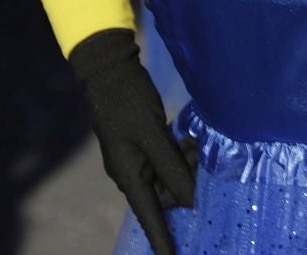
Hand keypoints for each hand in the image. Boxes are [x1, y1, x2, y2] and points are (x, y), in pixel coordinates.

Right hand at [69, 29, 197, 254]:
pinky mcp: (143, 145)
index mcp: (129, 176)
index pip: (149, 216)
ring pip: (169, 175)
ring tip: (192, 142)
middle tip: (196, 153)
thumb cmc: (128, 101)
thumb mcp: (154, 134)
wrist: (109, 69)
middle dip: (186, 180)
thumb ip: (173, 168)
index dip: (162, 239)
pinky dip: (179, 153)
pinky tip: (187, 138)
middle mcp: (131, 173)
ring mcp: (136, 159)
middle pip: (167, 193)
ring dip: (185, 164)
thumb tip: (190, 200)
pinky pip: (166, 159)